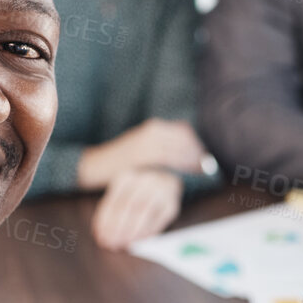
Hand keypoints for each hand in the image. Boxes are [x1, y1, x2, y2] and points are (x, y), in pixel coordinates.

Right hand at [77, 119, 206, 188]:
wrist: (96, 164)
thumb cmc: (122, 159)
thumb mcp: (142, 144)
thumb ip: (163, 144)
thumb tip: (189, 150)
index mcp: (154, 126)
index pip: (185, 131)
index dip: (197, 144)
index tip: (204, 156)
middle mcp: (153, 131)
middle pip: (186, 140)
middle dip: (198, 153)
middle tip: (206, 167)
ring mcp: (148, 143)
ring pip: (180, 150)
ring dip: (192, 161)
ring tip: (200, 172)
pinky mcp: (143, 156)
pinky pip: (168, 160)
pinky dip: (179, 167)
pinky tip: (185, 176)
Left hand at [93, 168, 182, 250]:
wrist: (164, 178)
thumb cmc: (137, 191)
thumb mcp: (121, 193)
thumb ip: (112, 211)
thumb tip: (102, 234)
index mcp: (126, 178)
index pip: (114, 202)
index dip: (107, 222)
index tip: (102, 237)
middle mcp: (144, 182)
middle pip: (129, 207)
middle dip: (119, 228)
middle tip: (112, 244)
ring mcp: (160, 192)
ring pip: (144, 213)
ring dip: (133, 232)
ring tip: (125, 244)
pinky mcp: (171, 205)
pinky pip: (159, 220)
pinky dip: (148, 232)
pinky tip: (140, 240)